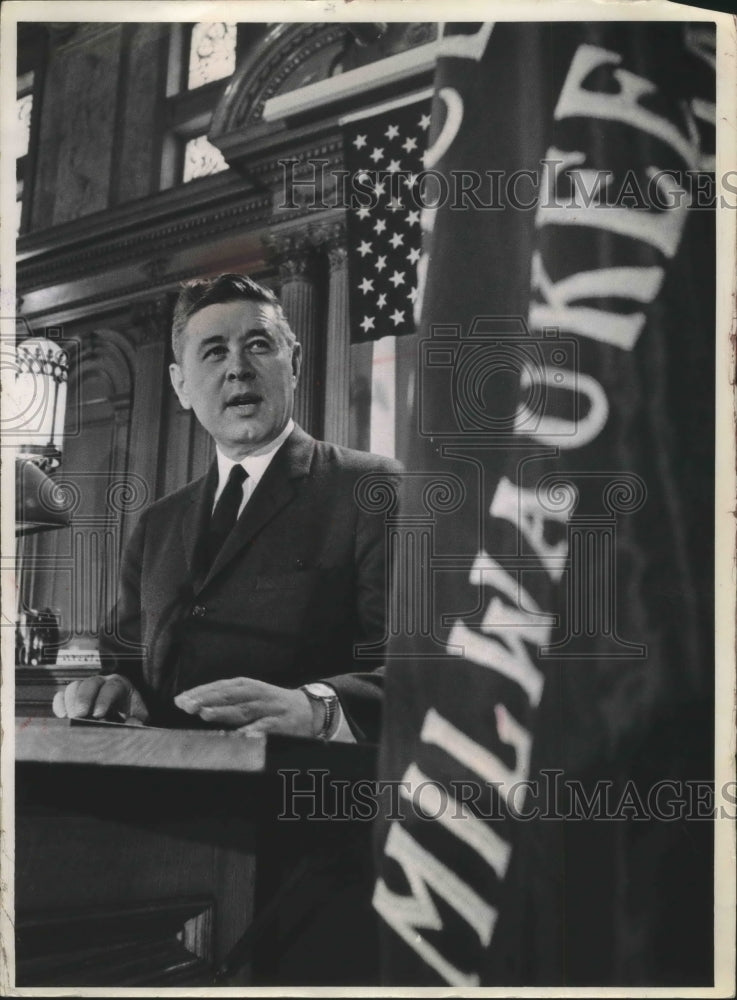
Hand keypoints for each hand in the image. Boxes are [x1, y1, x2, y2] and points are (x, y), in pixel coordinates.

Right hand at [52, 674, 149, 722]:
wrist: (122, 713)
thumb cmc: (131, 713)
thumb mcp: (139, 716)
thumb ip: (138, 719)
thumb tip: (133, 723)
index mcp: (119, 685)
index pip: (111, 687)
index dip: (103, 699)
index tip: (98, 714)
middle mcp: (102, 683)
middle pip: (90, 683)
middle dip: (84, 698)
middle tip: (80, 715)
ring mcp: (86, 688)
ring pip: (75, 686)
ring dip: (70, 701)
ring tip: (71, 717)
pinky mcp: (73, 697)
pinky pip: (62, 695)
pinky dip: (59, 703)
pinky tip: (62, 715)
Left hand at [174, 678, 313, 736]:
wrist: (311, 710)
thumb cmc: (272, 704)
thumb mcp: (251, 696)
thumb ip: (228, 700)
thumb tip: (195, 705)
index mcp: (249, 686)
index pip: (220, 687)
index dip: (200, 692)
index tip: (180, 700)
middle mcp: (258, 693)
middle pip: (230, 695)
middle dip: (207, 699)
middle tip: (186, 706)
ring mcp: (270, 708)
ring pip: (245, 709)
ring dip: (224, 711)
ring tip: (204, 714)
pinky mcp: (283, 723)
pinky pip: (267, 727)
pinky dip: (254, 730)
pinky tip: (241, 735)